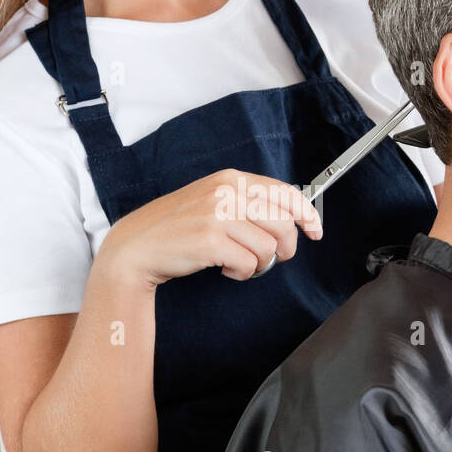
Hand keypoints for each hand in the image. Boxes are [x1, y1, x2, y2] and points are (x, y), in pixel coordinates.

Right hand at [106, 168, 322, 285]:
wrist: (136, 246)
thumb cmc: (176, 228)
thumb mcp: (212, 201)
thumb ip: (246, 203)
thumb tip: (288, 220)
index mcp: (231, 179)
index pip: (284, 192)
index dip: (306, 214)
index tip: (315, 231)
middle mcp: (226, 192)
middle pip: (283, 223)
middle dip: (284, 248)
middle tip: (270, 259)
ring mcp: (218, 215)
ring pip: (268, 248)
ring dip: (258, 264)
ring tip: (238, 263)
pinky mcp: (210, 240)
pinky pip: (249, 263)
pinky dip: (242, 272)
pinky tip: (226, 269)